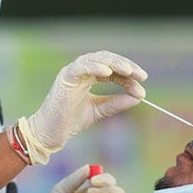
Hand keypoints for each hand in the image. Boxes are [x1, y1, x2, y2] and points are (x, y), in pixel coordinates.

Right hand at [19, 50, 146, 164]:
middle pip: (107, 59)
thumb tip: (139, 97)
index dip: (129, 74)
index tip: (142, 83)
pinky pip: (81, 67)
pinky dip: (95, 67)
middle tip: (141, 76)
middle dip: (126, 66)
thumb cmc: (71, 121)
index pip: (113, 69)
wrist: (50, 134)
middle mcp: (81, 71)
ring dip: (115, 64)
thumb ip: (117, 103)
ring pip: (96, 59)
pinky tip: (108, 72)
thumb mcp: (100, 110)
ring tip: (130, 72)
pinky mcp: (65, 78)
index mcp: (89, 76)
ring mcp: (72, 72)